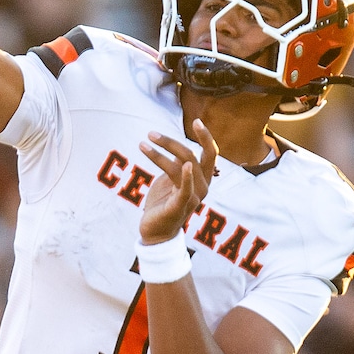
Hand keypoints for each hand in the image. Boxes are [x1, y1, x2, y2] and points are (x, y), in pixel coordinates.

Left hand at [138, 120, 217, 243]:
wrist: (155, 232)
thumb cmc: (163, 203)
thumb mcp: (170, 179)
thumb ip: (176, 164)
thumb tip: (172, 145)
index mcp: (202, 179)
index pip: (210, 154)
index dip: (206, 137)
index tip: (196, 121)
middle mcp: (202, 187)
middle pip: (193, 157)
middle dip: (172, 143)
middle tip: (151, 134)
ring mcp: (193, 198)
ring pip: (180, 167)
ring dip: (159, 154)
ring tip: (142, 144)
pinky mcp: (180, 207)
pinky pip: (186, 189)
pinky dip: (187, 176)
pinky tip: (185, 166)